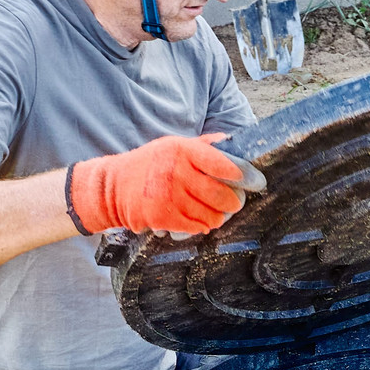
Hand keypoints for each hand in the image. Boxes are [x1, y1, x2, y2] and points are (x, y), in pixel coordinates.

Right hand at [70, 135, 262, 236]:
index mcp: (182, 150)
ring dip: (219, 216)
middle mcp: (176, 172)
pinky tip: (199, 219)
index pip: (223, 164)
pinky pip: (196, 227)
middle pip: (222, 194)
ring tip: (217, 212)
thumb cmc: (149, 164)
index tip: (256, 182)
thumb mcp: (173, 145)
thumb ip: (203, 146)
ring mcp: (169, 196)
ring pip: (212, 215)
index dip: (244, 175)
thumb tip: (231, 142)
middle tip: (236, 202)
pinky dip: (202, 225)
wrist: (113, 186)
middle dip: (234, 201)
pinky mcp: (163, 217)